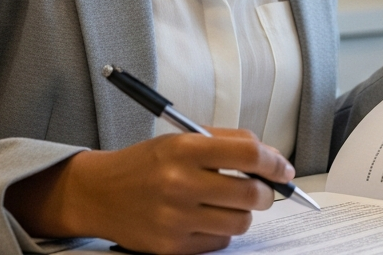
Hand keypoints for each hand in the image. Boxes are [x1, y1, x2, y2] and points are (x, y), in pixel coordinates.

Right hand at [5, 128, 293, 253]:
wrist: (98, 193)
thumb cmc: (146, 163)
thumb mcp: (181, 138)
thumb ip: (227, 143)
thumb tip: (273, 160)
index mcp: (184, 149)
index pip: (248, 153)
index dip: (275, 162)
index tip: (284, 169)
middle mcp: (179, 183)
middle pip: (251, 193)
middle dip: (265, 192)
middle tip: (261, 189)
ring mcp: (175, 218)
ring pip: (240, 222)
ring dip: (243, 213)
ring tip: (228, 203)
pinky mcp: (172, 246)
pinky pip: (219, 242)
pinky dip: (220, 231)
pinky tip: (204, 218)